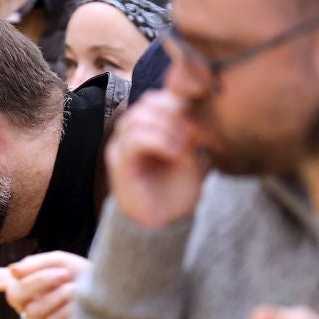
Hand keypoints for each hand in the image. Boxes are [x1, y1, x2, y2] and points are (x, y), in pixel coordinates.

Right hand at [105, 90, 207, 229]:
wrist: (165, 221)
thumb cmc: (177, 188)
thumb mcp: (191, 153)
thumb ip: (187, 129)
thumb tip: (190, 105)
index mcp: (148, 126)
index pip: (158, 97)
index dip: (179, 100)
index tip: (200, 117)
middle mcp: (130, 132)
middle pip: (148, 102)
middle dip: (174, 112)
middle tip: (193, 133)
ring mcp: (121, 145)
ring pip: (139, 117)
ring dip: (167, 128)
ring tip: (184, 147)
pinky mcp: (118, 162)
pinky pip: (134, 140)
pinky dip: (157, 141)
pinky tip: (174, 153)